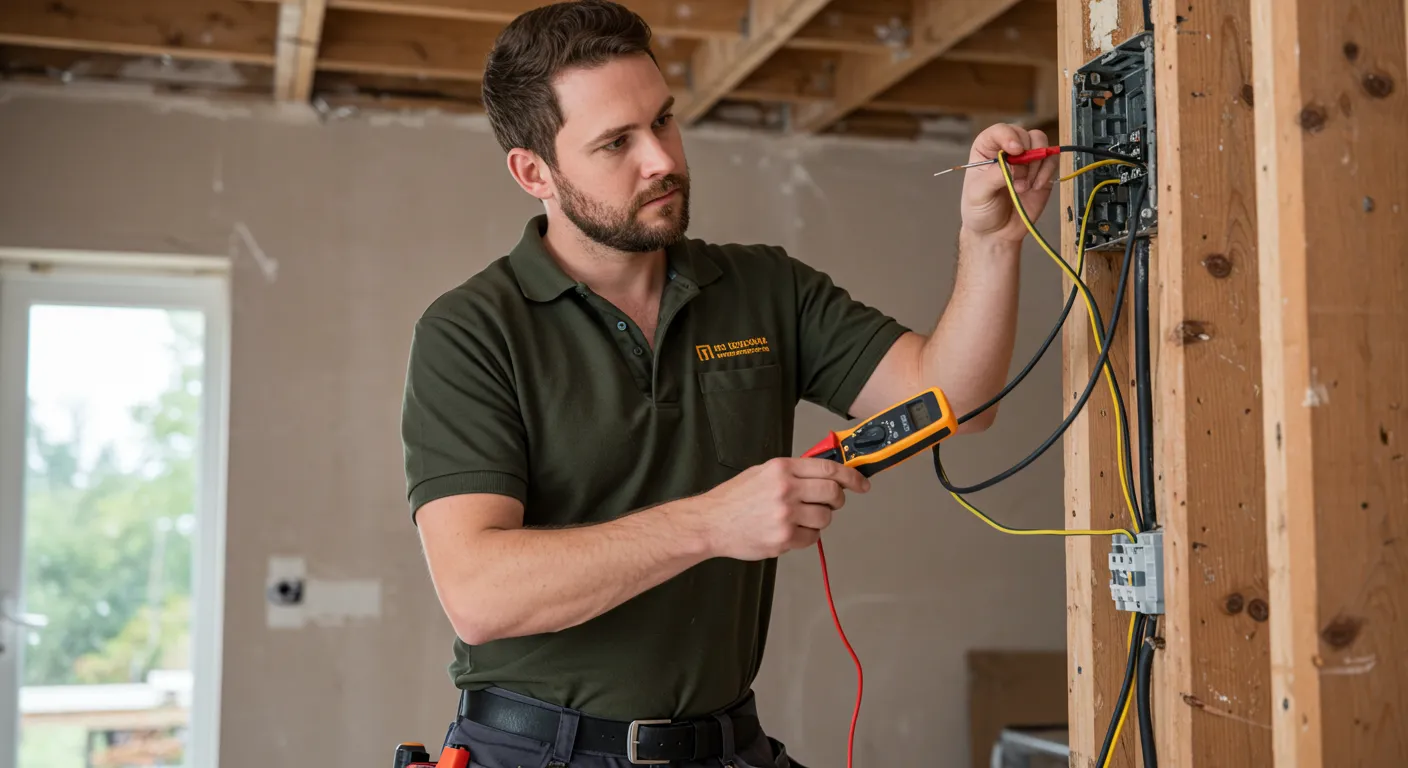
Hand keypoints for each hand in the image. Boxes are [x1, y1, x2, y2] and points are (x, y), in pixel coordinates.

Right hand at [698, 457, 869, 560]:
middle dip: (836, 500)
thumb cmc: (735, 498)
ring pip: (825, 518)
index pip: (829, 468)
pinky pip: (812, 538)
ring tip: (799, 518)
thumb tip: (826, 474)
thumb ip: (794, 472)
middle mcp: (785, 489)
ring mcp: (785, 515)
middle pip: (833, 494)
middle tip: (829, 503)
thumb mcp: (763, 472)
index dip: (852, 477)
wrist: (710, 523)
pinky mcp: (783, 538)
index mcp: (782, 468)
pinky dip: (806, 536)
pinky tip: (790, 531)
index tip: (862, 483)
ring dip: (818, 520)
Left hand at [960, 123, 1060, 242]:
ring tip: (1023, 187)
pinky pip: (1052, 161)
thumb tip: (1015, 164)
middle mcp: (1008, 150)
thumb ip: (995, 176)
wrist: (996, 233)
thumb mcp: (979, 194)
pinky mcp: (1042, 172)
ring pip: (1041, 144)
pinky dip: (1047, 172)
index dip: (1009, 136)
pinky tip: (1035, 187)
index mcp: (986, 149)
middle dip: (1025, 157)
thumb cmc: (980, 210)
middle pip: (1025, 135)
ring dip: (1036, 165)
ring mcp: (1026, 160)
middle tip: (1017, 180)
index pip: (1000, 130)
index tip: (1015, 150)